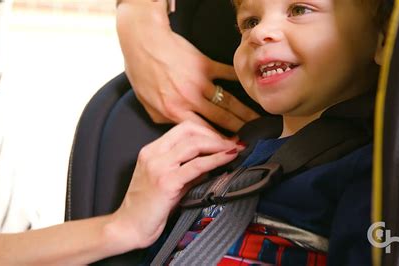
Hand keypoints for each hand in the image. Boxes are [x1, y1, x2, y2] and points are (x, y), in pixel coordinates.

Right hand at [113, 122, 244, 247]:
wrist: (128, 228)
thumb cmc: (147, 209)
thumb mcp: (166, 182)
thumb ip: (186, 171)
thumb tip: (211, 162)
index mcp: (151, 151)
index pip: (183, 128)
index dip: (206, 130)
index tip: (223, 138)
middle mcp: (153, 154)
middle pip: (189, 130)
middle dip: (214, 134)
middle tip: (232, 143)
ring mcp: (159, 167)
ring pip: (194, 143)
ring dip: (219, 144)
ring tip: (235, 149)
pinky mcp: (166, 182)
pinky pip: (197, 165)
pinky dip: (216, 159)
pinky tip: (228, 158)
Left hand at [116, 2, 258, 132]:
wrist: (142, 41)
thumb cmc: (141, 71)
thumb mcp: (146, 103)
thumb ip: (162, 119)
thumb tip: (177, 129)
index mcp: (174, 111)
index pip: (201, 133)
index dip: (218, 143)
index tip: (230, 149)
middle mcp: (189, 99)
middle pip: (221, 119)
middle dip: (239, 131)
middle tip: (252, 138)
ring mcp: (198, 81)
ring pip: (228, 101)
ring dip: (244, 112)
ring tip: (257, 121)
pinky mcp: (204, 64)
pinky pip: (227, 74)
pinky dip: (240, 81)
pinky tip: (252, 88)